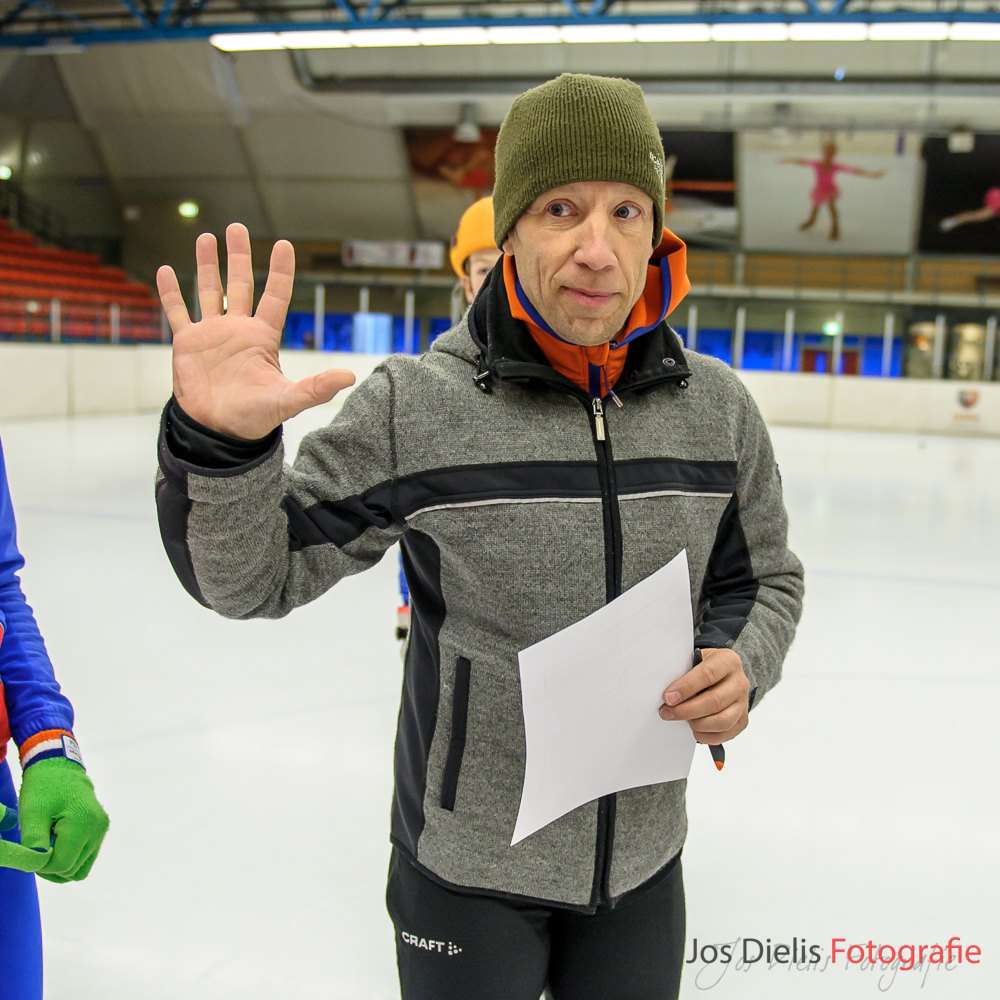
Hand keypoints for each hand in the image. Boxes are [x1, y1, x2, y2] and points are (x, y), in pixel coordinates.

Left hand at [15, 758, 108, 882]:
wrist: (60, 768)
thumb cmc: (44, 789)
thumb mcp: (32, 814)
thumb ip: (33, 844)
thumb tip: (38, 866)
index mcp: (83, 824)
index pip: (62, 865)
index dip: (41, 864)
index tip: (31, 850)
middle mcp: (98, 830)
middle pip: (71, 871)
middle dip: (50, 867)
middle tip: (37, 847)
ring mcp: (101, 831)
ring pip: (80, 870)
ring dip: (60, 866)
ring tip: (47, 846)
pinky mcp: (100, 831)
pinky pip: (85, 859)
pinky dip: (70, 859)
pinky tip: (57, 845)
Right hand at [158, 222, 355, 439]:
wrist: (219, 432)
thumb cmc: (255, 417)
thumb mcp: (288, 400)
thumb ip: (316, 387)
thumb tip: (350, 376)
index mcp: (263, 337)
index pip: (274, 296)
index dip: (280, 272)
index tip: (283, 245)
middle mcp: (238, 329)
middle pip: (240, 284)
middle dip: (238, 256)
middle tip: (237, 227)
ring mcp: (212, 334)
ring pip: (209, 291)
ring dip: (207, 265)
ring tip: (206, 238)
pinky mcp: (187, 344)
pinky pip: (177, 312)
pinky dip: (170, 292)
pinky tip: (165, 270)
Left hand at [659, 648, 749, 744]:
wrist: (723, 676)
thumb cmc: (704, 668)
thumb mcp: (695, 661)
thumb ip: (684, 673)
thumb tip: (667, 694)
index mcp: (728, 661)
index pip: (707, 675)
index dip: (686, 688)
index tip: (668, 698)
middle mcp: (739, 682)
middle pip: (714, 701)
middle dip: (686, 710)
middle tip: (666, 713)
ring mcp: (743, 703)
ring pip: (722, 720)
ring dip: (697, 724)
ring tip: (681, 720)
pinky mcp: (742, 720)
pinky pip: (725, 733)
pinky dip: (707, 736)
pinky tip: (694, 729)